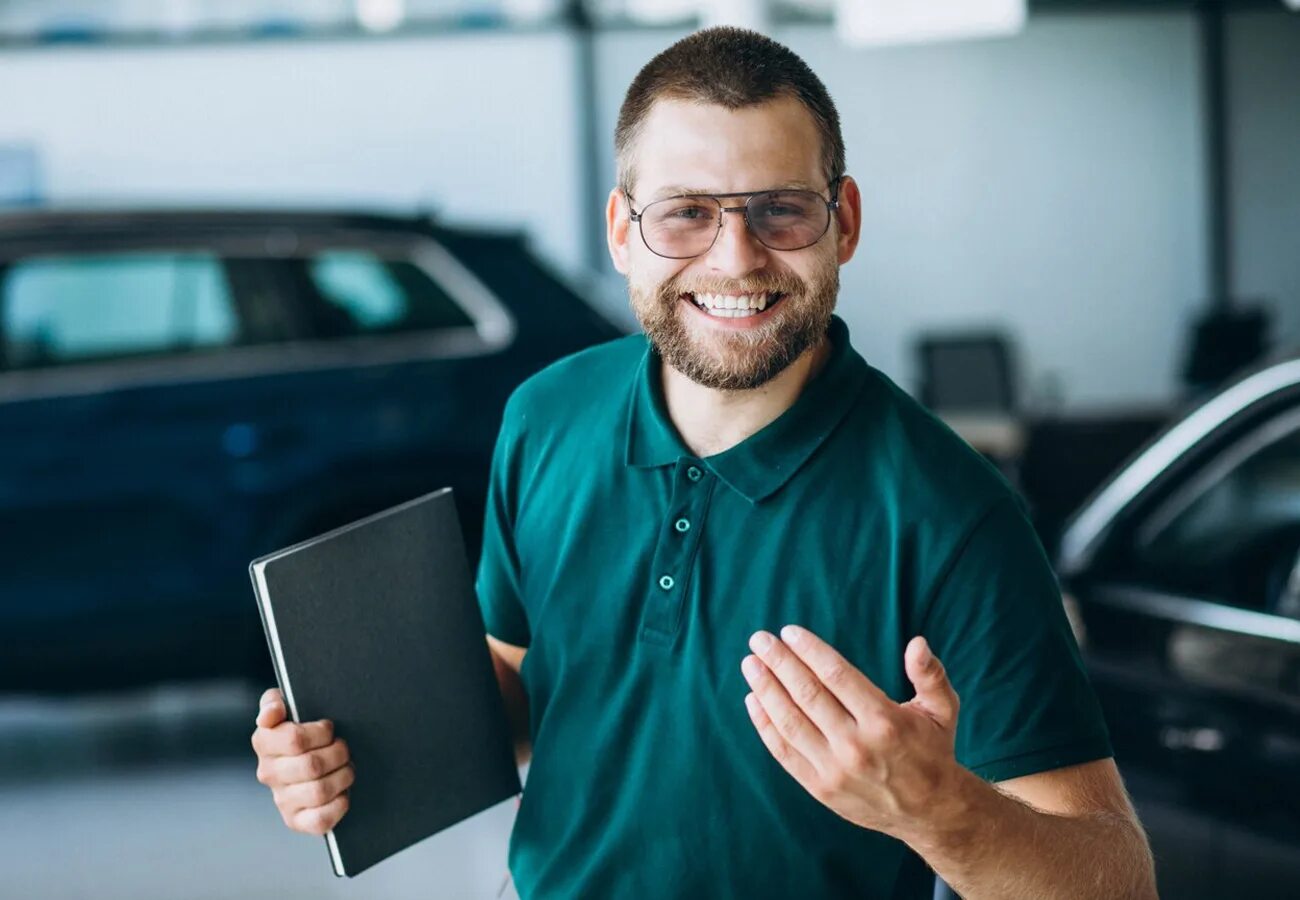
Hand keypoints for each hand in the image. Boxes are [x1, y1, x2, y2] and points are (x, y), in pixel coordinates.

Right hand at [251, 688, 353, 834]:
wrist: (306, 759)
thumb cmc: (299, 729)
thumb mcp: (285, 707)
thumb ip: (274, 702)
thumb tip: (271, 714)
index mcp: (264, 743)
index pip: (295, 739)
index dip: (321, 732)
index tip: (328, 729)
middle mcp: (268, 773)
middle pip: (312, 766)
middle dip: (338, 753)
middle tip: (342, 748)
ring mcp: (281, 799)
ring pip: (319, 792)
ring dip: (343, 776)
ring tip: (345, 767)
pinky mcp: (296, 821)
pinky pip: (321, 819)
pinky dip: (339, 804)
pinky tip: (342, 791)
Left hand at [740, 626, 965, 840]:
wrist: (930, 812)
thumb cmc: (933, 751)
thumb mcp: (942, 710)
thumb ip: (930, 674)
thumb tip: (917, 642)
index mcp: (884, 721)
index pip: (836, 675)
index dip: (809, 650)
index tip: (788, 632)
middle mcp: (856, 746)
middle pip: (807, 694)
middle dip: (779, 662)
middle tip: (759, 640)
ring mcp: (834, 770)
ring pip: (790, 722)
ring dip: (765, 689)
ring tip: (750, 664)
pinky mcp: (820, 788)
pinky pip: (784, 752)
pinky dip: (764, 725)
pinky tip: (753, 700)